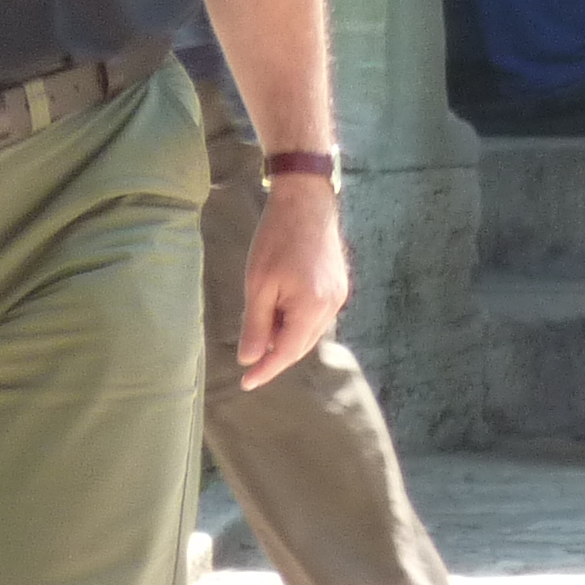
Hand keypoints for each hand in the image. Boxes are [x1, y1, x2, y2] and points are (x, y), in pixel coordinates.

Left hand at [235, 175, 349, 388]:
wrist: (305, 201)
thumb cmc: (277, 239)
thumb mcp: (258, 284)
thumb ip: (255, 325)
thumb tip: (250, 358)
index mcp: (312, 307)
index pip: (287, 352)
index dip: (266, 369)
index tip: (246, 383)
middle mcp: (331, 306)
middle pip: (302, 345)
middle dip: (276, 355)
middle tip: (249, 360)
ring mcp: (339, 295)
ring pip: (310, 331)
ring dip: (287, 338)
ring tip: (261, 334)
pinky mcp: (338, 284)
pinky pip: (317, 315)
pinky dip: (298, 322)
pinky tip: (280, 314)